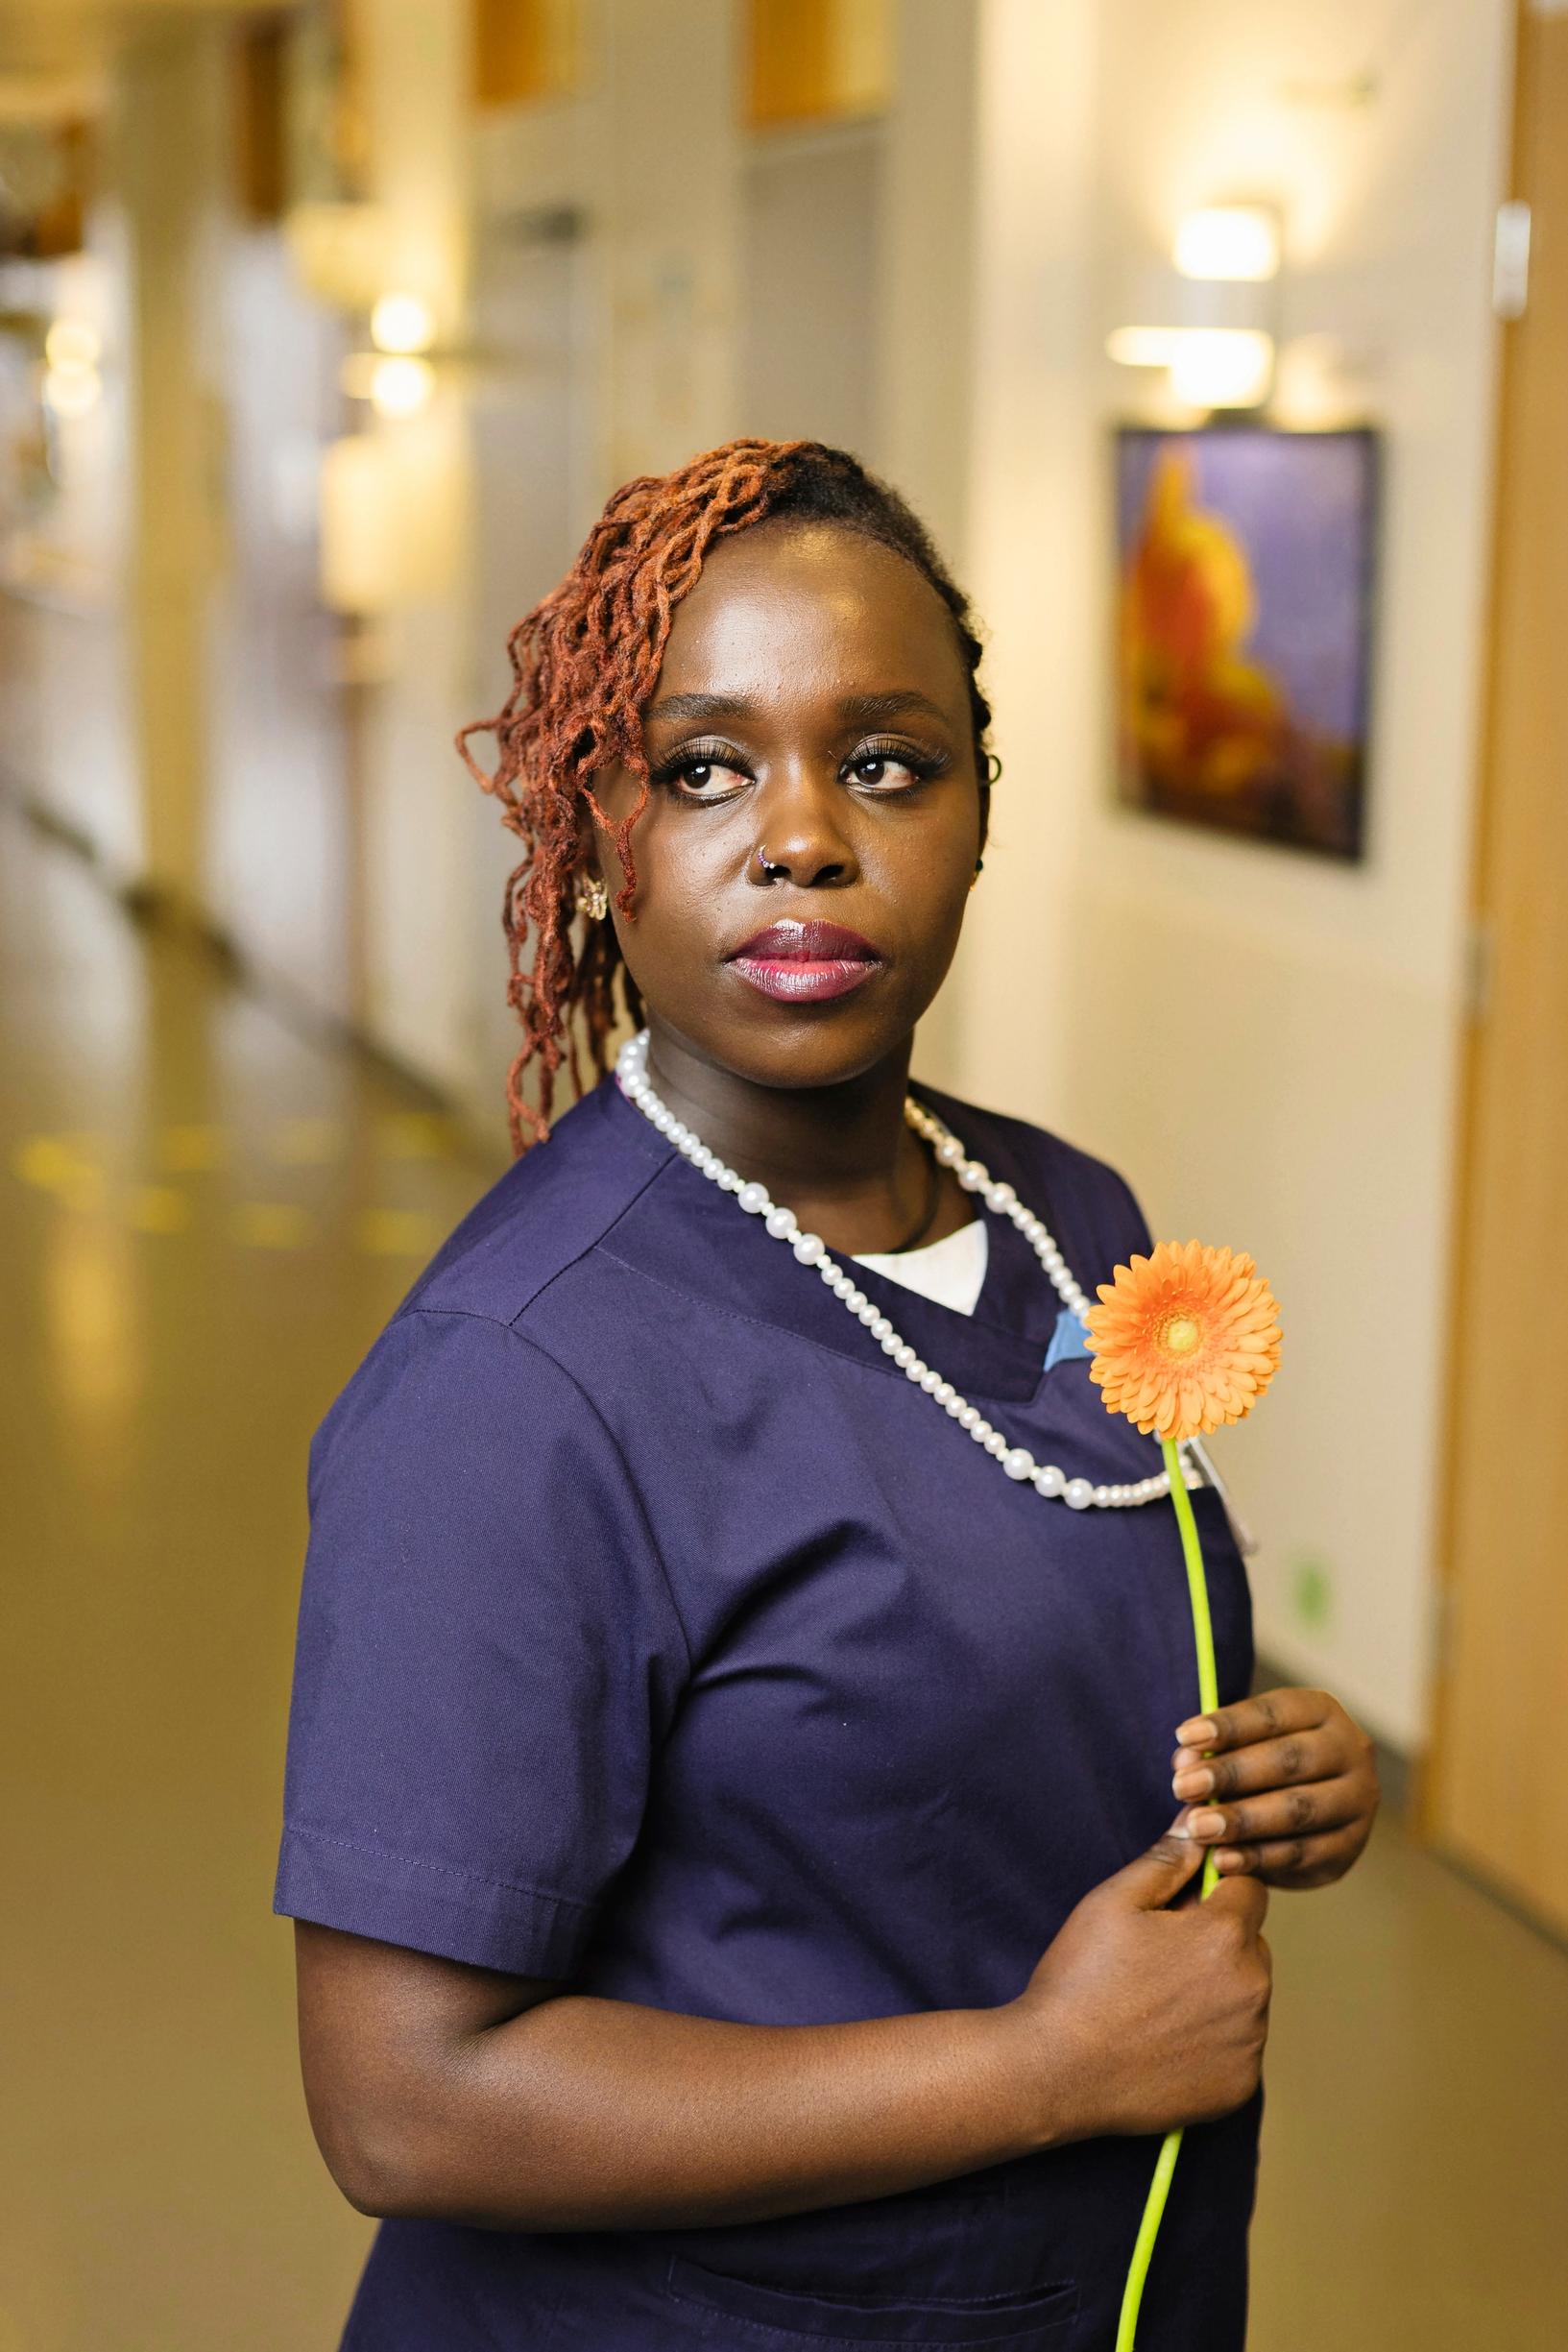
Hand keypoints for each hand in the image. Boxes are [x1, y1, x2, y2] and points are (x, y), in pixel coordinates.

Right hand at [1010, 1822, 1271, 2142]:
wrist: (1056, 2072)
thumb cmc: (1081, 1980)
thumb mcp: (1113, 1902)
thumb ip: (1166, 1859)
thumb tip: (1198, 1822)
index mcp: (1225, 1936)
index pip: (1249, 1888)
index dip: (1213, 1891)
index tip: (1175, 1911)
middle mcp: (1253, 1989)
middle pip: (1251, 1944)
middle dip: (1217, 1942)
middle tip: (1157, 1961)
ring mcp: (1249, 2044)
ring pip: (1246, 1996)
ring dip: (1217, 1991)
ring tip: (1155, 2004)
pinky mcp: (1239, 2087)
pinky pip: (1239, 2046)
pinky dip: (1213, 2041)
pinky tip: (1164, 2043)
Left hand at [1171, 1687, 1379, 1888]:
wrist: (1305, 1816)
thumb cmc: (1261, 1767)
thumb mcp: (1240, 1747)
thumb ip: (1212, 1752)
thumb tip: (1185, 1761)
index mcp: (1321, 1711)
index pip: (1273, 1714)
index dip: (1228, 1725)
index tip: (1184, 1737)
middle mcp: (1350, 1750)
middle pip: (1289, 1760)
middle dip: (1232, 1774)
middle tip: (1183, 1787)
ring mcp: (1357, 1801)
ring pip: (1299, 1809)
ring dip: (1243, 1820)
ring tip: (1197, 1827)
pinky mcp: (1349, 1846)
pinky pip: (1302, 1853)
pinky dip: (1258, 1857)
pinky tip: (1222, 1860)